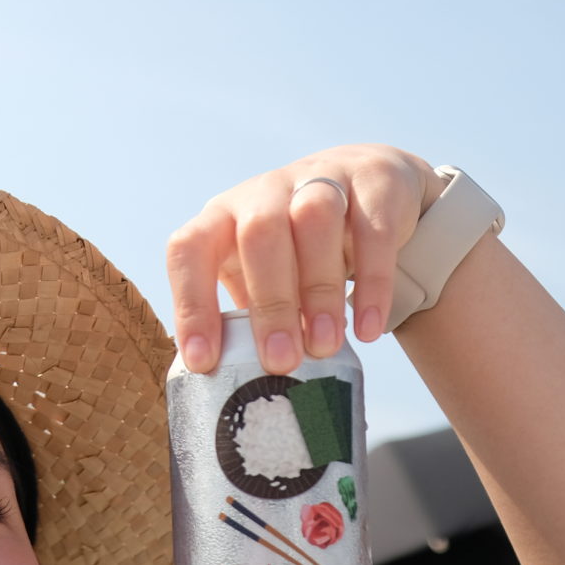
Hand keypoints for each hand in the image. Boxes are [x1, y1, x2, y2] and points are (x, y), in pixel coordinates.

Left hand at [166, 144, 440, 375]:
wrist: (369, 184)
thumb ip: (248, 317)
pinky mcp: (374, 183)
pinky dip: (372, 283)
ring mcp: (320, 179)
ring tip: (324, 347)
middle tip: (281, 362)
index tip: (204, 362)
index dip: (191, 303)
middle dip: (269, 303)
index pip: (190, 249)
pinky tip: (368, 329)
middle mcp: (265, 192)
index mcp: (223, 217)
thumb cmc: (298, 248)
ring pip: (314, 220)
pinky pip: (374, 230)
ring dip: (318, 289)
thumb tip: (237, 385)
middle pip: (259, 233)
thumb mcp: (262, 274)